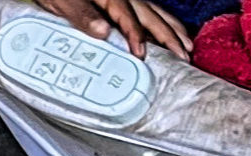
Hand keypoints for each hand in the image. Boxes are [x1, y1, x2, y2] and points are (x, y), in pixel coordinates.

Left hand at [33, 0, 191, 54]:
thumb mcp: (63, 2)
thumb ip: (83, 15)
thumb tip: (103, 32)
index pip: (127, 17)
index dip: (136, 35)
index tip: (142, 54)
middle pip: (149, 15)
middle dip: (168, 35)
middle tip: (183, 54)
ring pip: (154, 12)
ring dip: (172, 29)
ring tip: (187, 44)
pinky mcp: (121, 2)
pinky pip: (148, 12)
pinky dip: (162, 23)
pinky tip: (168, 32)